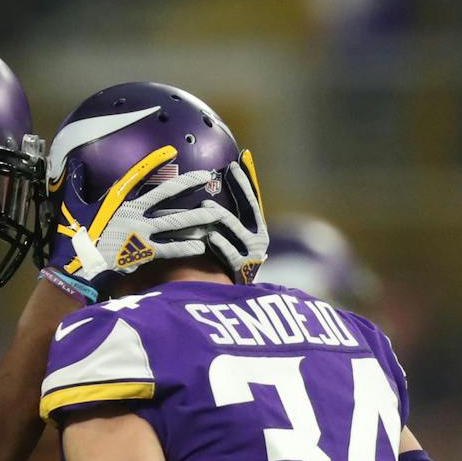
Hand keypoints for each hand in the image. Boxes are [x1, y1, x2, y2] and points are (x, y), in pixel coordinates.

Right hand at [46, 167, 232, 285]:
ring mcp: (141, 233)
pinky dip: (184, 247)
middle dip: (188, 184)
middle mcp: (133, 213)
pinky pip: (169, 249)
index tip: (172, 151)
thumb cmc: (74, 238)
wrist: (77, 268)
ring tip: (215, 214)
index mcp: (118, 200)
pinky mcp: (143, 253)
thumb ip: (76, 183)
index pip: (139, 175)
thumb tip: (74, 163)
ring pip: (174, 222)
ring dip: (195, 218)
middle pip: (166, 195)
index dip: (155, 162)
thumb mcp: (73, 206)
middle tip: (208, 177)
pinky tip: (200, 246)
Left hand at [205, 161, 268, 283]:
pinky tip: (209, 236)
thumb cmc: (230, 265)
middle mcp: (259, 239)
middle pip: (244, 208)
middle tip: (216, 175)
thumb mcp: (234, 243)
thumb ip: (230, 222)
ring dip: (216, 214)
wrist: (235, 297)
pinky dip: (218, 242)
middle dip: (233, 190)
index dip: (243, 181)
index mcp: (258, 230)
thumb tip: (212, 197)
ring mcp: (250, 253)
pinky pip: (226, 249)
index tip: (234, 163)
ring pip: (231, 226)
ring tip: (202, 205)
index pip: (251, 199)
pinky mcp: (240, 267)